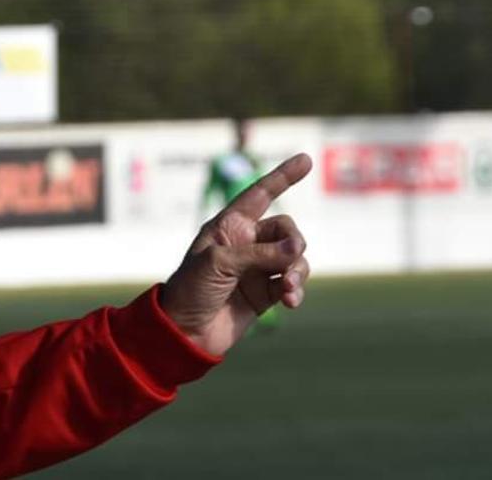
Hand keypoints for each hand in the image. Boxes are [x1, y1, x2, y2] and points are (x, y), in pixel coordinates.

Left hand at [163, 154, 313, 355]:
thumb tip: (296, 250)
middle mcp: (245, 243)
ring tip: (288, 289)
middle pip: (286, 229)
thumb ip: (259, 254)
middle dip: (294, 242)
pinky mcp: (267, 291)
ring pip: (294, 257)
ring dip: (297, 270)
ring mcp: (258, 267)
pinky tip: (290, 301)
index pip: (260, 194)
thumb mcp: (218, 264)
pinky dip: (296, 289)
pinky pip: (293, 282)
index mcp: (228, 227)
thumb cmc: (190, 290)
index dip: (282, 177)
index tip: (306, 160)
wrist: (185, 331)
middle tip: (290, 257)